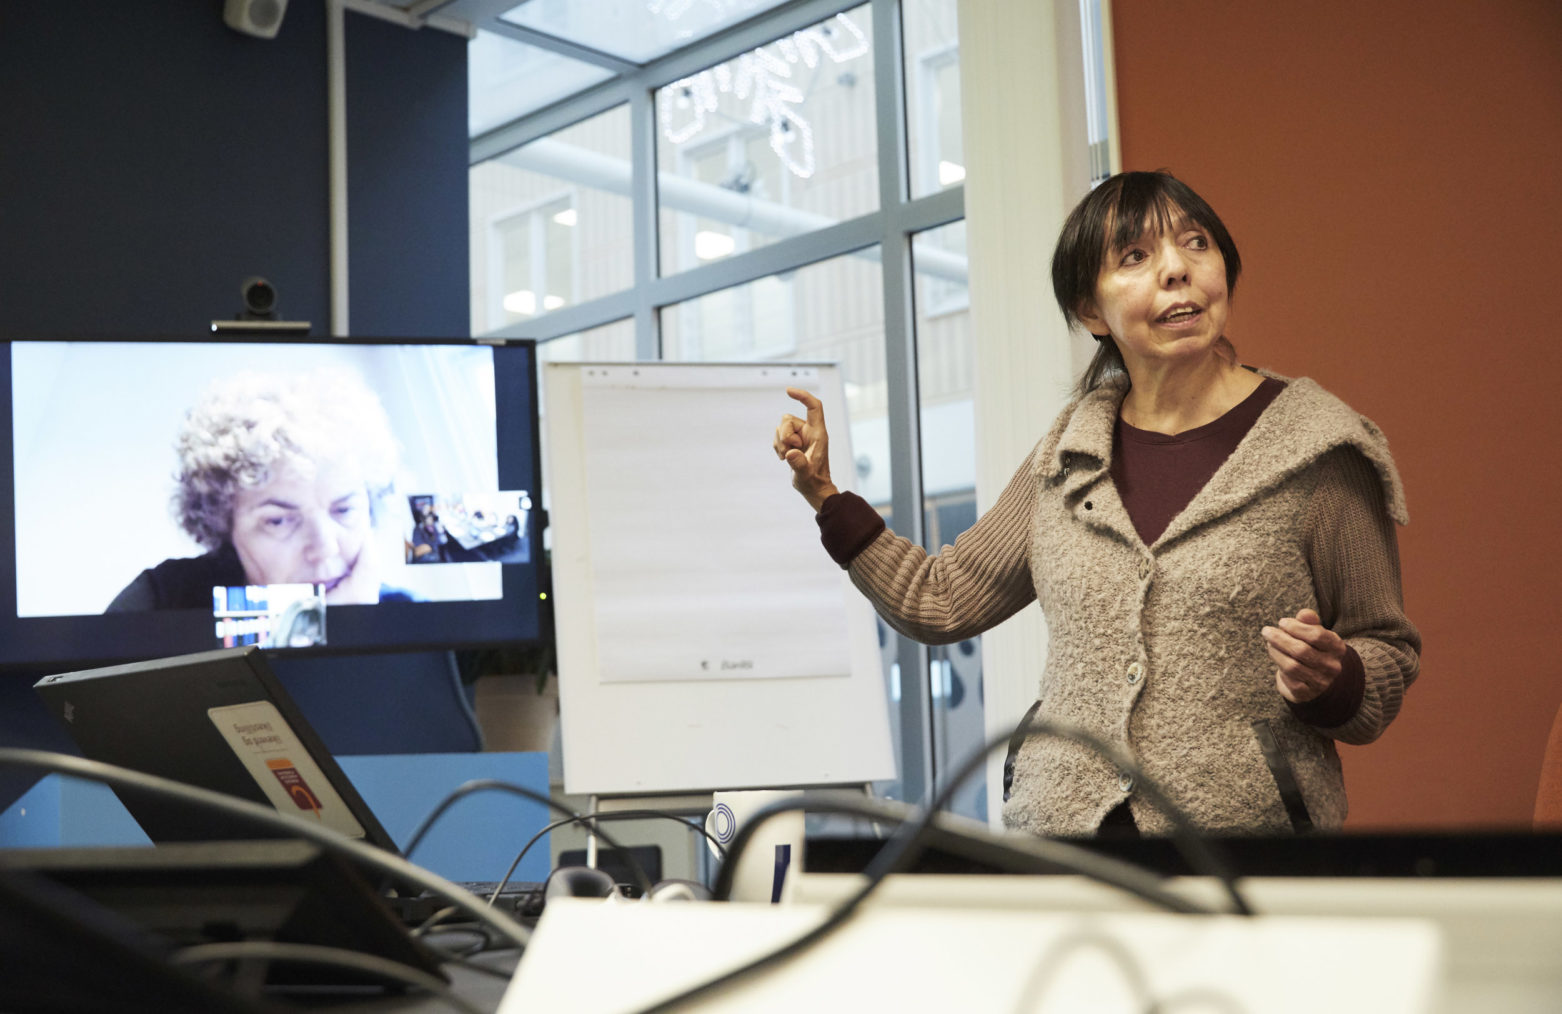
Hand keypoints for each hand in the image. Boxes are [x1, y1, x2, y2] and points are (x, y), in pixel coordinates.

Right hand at [773, 387, 838, 510]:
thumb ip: (799, 464)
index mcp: (818, 434)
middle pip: (788, 419)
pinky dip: (778, 446)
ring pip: (781, 427)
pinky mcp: (792, 442)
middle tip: (790, 451)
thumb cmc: (814, 481)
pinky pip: (778, 436)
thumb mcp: (805, 474)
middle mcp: (809, 432)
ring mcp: (800, 436)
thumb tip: (790, 454)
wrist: (813, 489)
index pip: (814, 407)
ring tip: (788, 457)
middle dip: (784, 435)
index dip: (803, 396)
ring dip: (780, 443)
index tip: (789, 391)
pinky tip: (784, 458)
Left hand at [1263, 608, 1346, 702]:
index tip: (1282, 622)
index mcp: (1337, 648)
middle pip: (1301, 650)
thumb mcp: (1314, 632)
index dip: (1296, 627)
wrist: (1315, 679)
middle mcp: (1332, 666)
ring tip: (1269, 643)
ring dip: (1276, 652)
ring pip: (1292, 666)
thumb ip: (1309, 621)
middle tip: (1267, 631)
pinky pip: (1288, 679)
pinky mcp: (1307, 693)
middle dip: (1280, 639)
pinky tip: (1275, 656)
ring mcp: (1321, 682)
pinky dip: (1279, 665)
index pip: (1317, 635)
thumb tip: (1304, 614)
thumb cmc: (1313, 649)